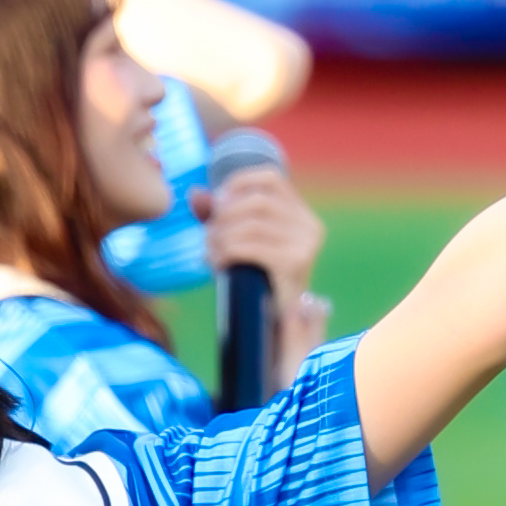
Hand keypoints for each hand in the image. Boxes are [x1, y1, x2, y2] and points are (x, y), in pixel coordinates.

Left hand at [189, 165, 328, 374]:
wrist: (275, 326)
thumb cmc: (257, 283)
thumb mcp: (243, 244)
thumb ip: (221, 217)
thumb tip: (195, 195)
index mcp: (303, 215)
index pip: (272, 179)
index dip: (239, 182)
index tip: (217, 201)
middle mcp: (310, 226)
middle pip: (258, 201)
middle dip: (225, 215)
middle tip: (207, 234)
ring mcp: (305, 246)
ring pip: (252, 224)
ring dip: (222, 235)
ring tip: (209, 250)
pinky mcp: (294, 265)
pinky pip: (252, 246)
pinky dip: (228, 251)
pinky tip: (216, 262)